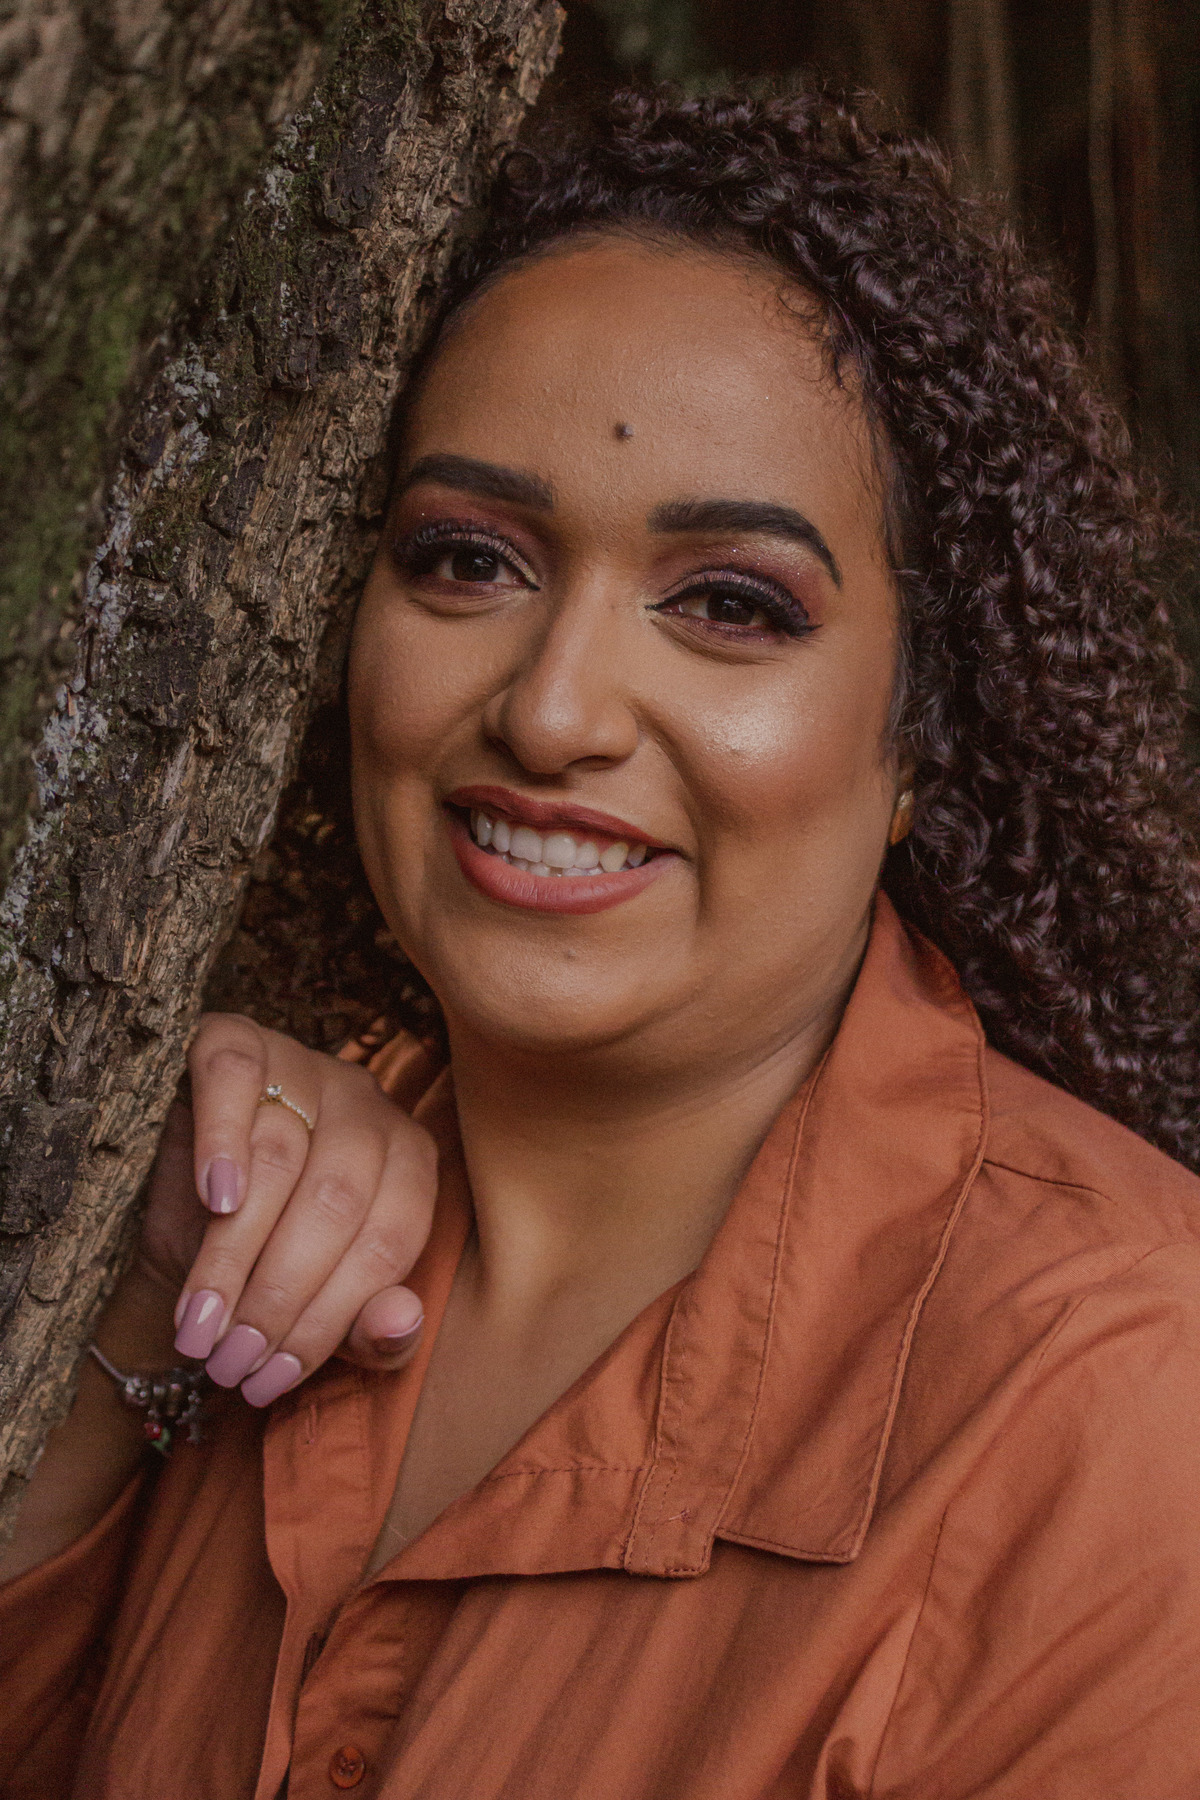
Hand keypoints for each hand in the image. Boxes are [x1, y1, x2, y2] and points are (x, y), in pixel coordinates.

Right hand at [144, 1013, 437, 1406]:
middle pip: (337, 1200)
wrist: (176, 1204)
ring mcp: (305, 1063)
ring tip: (202, 1323)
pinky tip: (213, 1197)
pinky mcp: (237, 1036)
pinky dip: (224, 1137)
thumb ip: (372, 1327)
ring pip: (282, 1154)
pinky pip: (236, 1075)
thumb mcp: (322, 1305)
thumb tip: (399, 1325)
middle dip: (280, 1295)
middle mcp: (367, 1102)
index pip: (388, 1241)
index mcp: (409, 1162)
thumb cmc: (268, 1259)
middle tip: (232, 1360)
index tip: (273, 1376)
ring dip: (236, 1252)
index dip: (330, 1318)